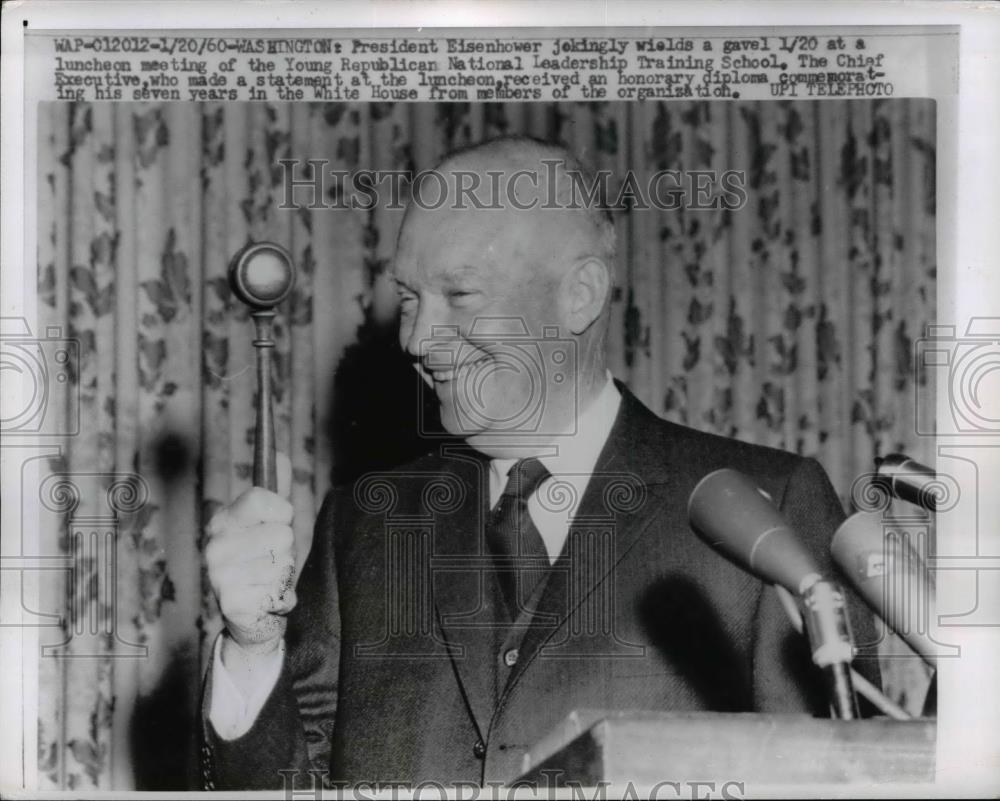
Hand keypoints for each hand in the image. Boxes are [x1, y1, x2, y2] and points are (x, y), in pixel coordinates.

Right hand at [206, 454, 295, 656]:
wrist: (252, 616)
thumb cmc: (264, 561)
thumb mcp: (271, 522)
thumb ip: (276, 489)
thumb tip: (281, 454)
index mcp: (222, 521)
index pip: (262, 498)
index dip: (282, 511)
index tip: (281, 520)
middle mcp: (215, 546)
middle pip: (282, 532)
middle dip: (287, 549)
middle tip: (270, 560)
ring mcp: (219, 575)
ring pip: (284, 562)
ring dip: (284, 574)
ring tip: (267, 580)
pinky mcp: (232, 603)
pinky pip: (280, 589)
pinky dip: (282, 597)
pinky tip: (265, 599)